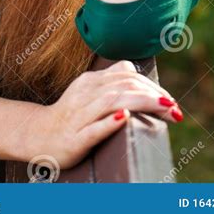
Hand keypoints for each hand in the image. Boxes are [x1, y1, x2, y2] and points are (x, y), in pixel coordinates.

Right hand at [25, 60, 183, 170]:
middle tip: (176, 109)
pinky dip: (109, 122)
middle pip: (124, 85)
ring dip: (143, 103)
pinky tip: (124, 118)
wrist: (37, 135)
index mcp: (92, 81)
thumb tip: (139, 76)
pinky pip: (92, 128)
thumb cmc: (71, 116)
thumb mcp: (90, 93)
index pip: (127, 74)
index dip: (152, 85)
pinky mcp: (73, 139)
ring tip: (165, 107)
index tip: (170, 102)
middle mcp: (86, 94)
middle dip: (154, 95)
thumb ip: (112, 83)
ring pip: (112, 101)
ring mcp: (79, 116)